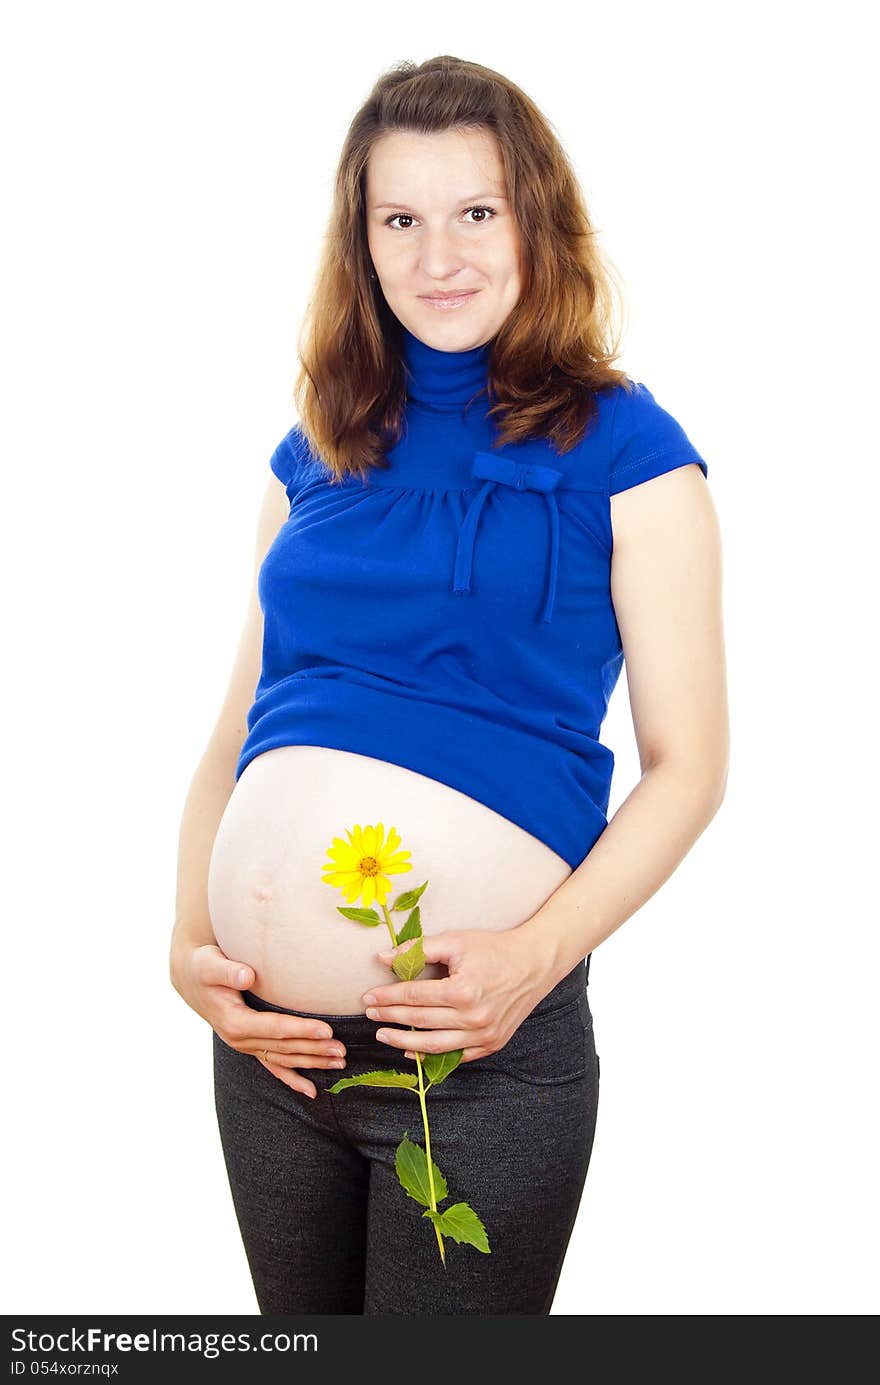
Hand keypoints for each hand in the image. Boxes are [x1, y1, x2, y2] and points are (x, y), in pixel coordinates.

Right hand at [170, 941, 346, 1098]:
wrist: (190, 977)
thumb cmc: (203, 967)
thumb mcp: (209, 965)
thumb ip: (227, 971)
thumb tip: (247, 975)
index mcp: (234, 1022)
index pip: (275, 1028)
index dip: (301, 1030)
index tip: (327, 1030)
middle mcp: (240, 1039)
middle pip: (284, 1047)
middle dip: (314, 1050)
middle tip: (342, 1050)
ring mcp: (245, 1045)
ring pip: (283, 1059)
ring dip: (311, 1062)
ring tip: (339, 1062)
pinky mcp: (250, 1044)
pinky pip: (273, 1065)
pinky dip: (292, 1078)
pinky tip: (311, 1090)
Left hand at [361, 927, 552, 1063]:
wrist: (535, 963)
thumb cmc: (493, 948)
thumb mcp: (456, 941)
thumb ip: (418, 949)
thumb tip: (383, 958)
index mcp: (463, 990)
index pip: (414, 997)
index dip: (387, 997)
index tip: (368, 996)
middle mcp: (474, 1017)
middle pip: (420, 1021)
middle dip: (390, 1017)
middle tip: (369, 1013)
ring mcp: (484, 1035)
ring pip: (434, 1045)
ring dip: (403, 1042)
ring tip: (383, 1035)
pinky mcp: (492, 1044)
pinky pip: (456, 1056)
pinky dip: (431, 1056)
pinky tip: (412, 1051)